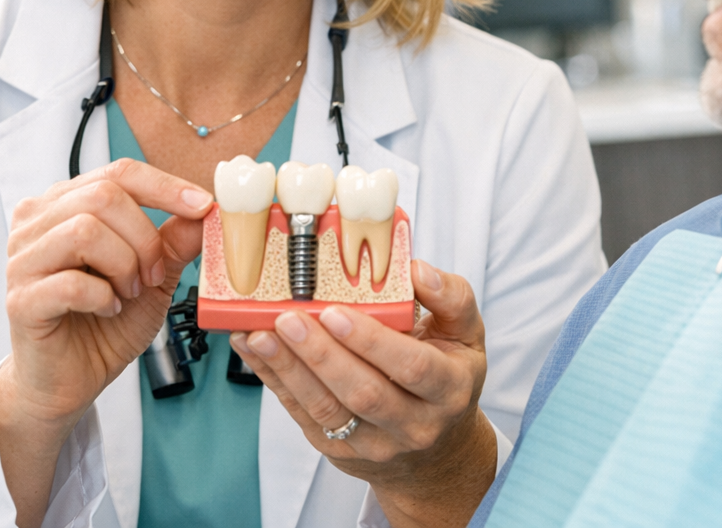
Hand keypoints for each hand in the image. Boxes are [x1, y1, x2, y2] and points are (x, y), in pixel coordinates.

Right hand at [0, 158, 212, 526]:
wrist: (72, 378)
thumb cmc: (108, 320)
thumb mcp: (155, 274)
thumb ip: (176, 239)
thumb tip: (210, 209)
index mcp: (68, 203)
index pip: (120, 173)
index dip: (166, 186)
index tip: (204, 206)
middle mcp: (38, 221)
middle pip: (104, 196)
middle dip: (144, 237)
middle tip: (154, 274)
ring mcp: (23, 259)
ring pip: (85, 231)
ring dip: (124, 265)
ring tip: (129, 293)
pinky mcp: (20, 299)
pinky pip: (71, 282)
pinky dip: (103, 296)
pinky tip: (107, 309)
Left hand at [231, 260, 496, 527]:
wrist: (437, 453)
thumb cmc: (448, 374)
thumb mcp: (466, 333)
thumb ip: (450, 296)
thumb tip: (416, 268)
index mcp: (449, 388)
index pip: (412, 367)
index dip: (372, 341)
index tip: (336, 312)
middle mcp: (415, 425)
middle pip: (364, 393)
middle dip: (321, 355)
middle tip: (288, 318)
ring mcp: (375, 445)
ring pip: (327, 410)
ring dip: (289, 370)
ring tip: (260, 334)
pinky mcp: (340, 451)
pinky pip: (303, 416)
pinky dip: (275, 381)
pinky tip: (255, 349)